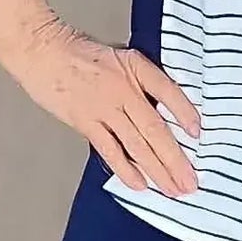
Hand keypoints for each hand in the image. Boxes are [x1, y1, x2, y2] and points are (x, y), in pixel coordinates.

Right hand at [0, 13, 201, 196]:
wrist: (43, 51)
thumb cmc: (79, 52)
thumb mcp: (119, 56)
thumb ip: (140, 79)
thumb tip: (163, 108)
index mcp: (135, 67)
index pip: (169, 91)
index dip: (185, 113)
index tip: (198, 134)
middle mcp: (124, 89)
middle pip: (156, 129)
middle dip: (176, 159)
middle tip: (191, 182)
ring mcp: (104, 108)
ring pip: (137, 145)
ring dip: (157, 170)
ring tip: (173, 189)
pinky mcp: (86, 123)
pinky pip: (110, 151)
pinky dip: (126, 169)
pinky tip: (140, 184)